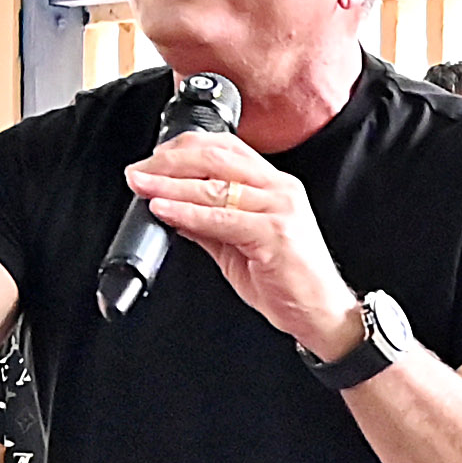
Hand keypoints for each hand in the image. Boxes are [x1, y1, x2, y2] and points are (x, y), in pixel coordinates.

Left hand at [125, 130, 353, 352]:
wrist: (323, 314)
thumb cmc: (289, 281)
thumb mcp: (239, 246)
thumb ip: (209, 225)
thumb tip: (172, 209)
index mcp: (274, 185)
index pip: (225, 148)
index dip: (183, 148)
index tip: (151, 160)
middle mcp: (280, 190)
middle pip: (216, 157)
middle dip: (169, 162)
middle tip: (138, 172)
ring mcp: (280, 209)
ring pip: (215, 186)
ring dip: (170, 185)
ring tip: (142, 186)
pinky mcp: (275, 234)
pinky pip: (222, 219)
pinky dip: (188, 213)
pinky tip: (165, 210)